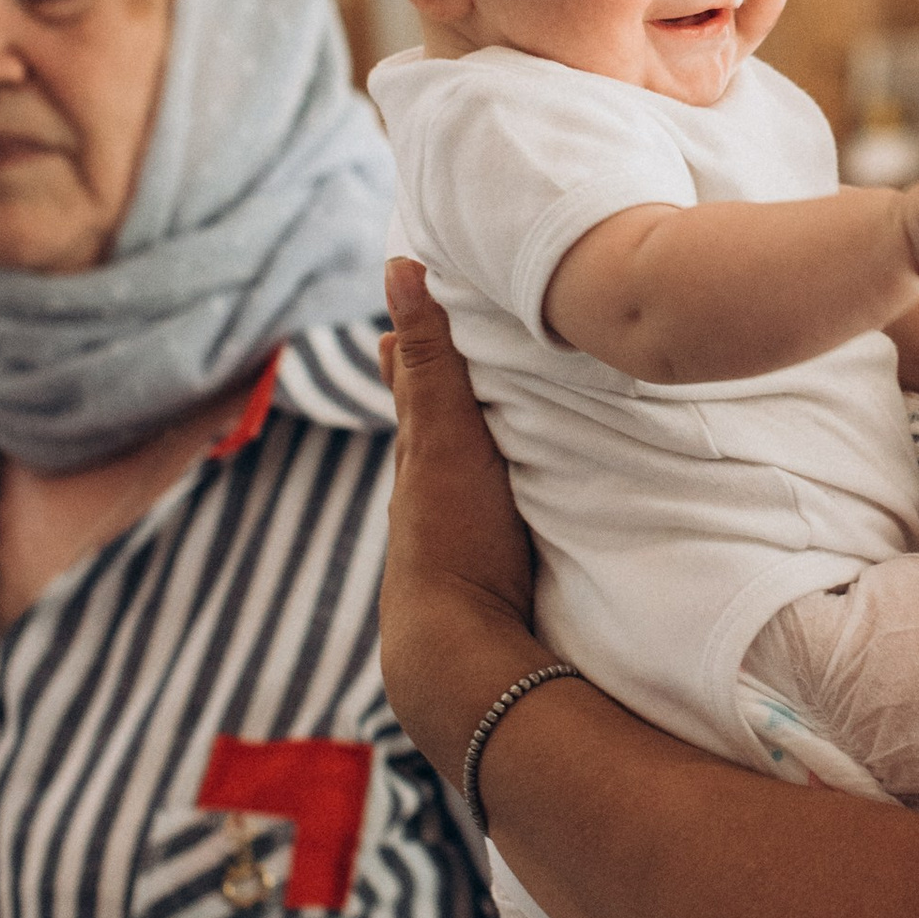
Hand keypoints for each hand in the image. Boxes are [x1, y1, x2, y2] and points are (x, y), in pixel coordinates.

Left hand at [381, 257, 542, 785]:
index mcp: (421, 453)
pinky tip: (520, 489)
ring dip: (475, 434)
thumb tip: (398, 264)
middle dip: (438, 379)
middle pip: (432, 421)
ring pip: (464, 467)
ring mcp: (463, 531)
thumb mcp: (442, 434)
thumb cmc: (450, 538)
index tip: (418, 286)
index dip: (413, 336)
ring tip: (490, 402)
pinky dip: (501, 482)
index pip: (413, 379)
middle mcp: (434, 490)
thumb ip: (431, 357)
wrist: (463, 652)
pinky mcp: (495, 564)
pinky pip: (496, 505)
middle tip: (447, 332)